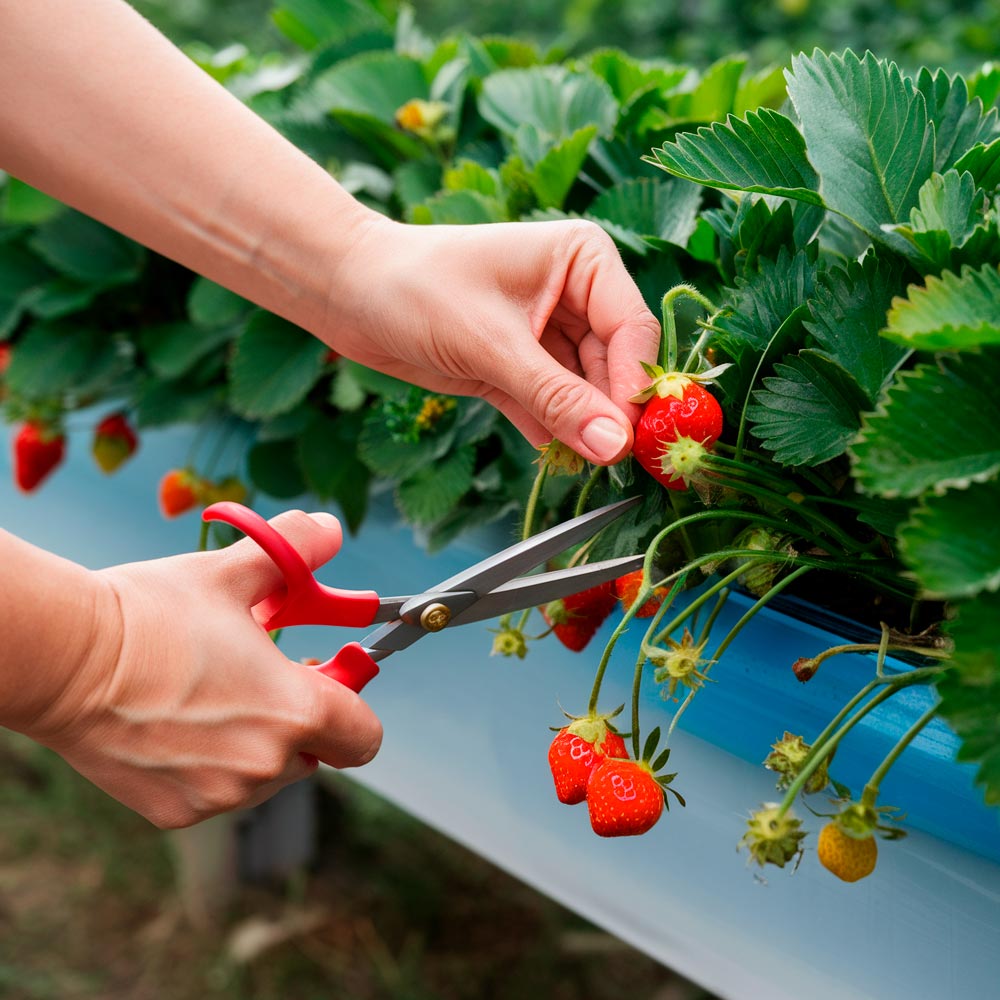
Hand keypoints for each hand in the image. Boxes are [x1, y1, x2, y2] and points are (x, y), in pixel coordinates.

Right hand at [25, 511, 381, 829]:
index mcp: (294, 711)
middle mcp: (264, 766)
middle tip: (264, 675)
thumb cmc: (152, 613)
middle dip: (301, 718)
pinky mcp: (176, 811)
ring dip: (257, 741)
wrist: (65, 659)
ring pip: (266, 773)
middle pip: (315, 753)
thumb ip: (297, 550)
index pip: (364, 735)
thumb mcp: (234, 571)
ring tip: (213, 692)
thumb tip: (332, 529)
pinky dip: (212, 764)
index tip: (327, 675)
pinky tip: (178, 723)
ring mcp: (218, 796)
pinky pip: (219, 790)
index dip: (353, 703)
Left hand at [329, 217, 661, 464]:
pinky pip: (551, 410)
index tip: (631, 437)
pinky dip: (553, 435)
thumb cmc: (417, 289)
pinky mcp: (518, 371)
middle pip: (614, 367)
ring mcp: (548, 337)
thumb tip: (615, 446)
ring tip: (583, 464)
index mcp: (582, 261)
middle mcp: (574, 297)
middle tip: (610, 461)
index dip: (635, 384)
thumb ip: (557, 397)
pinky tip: (555, 458)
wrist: (349, 294)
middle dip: (609, 414)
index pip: (632, 329)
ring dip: (583, 430)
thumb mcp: (492, 344)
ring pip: (585, 394)